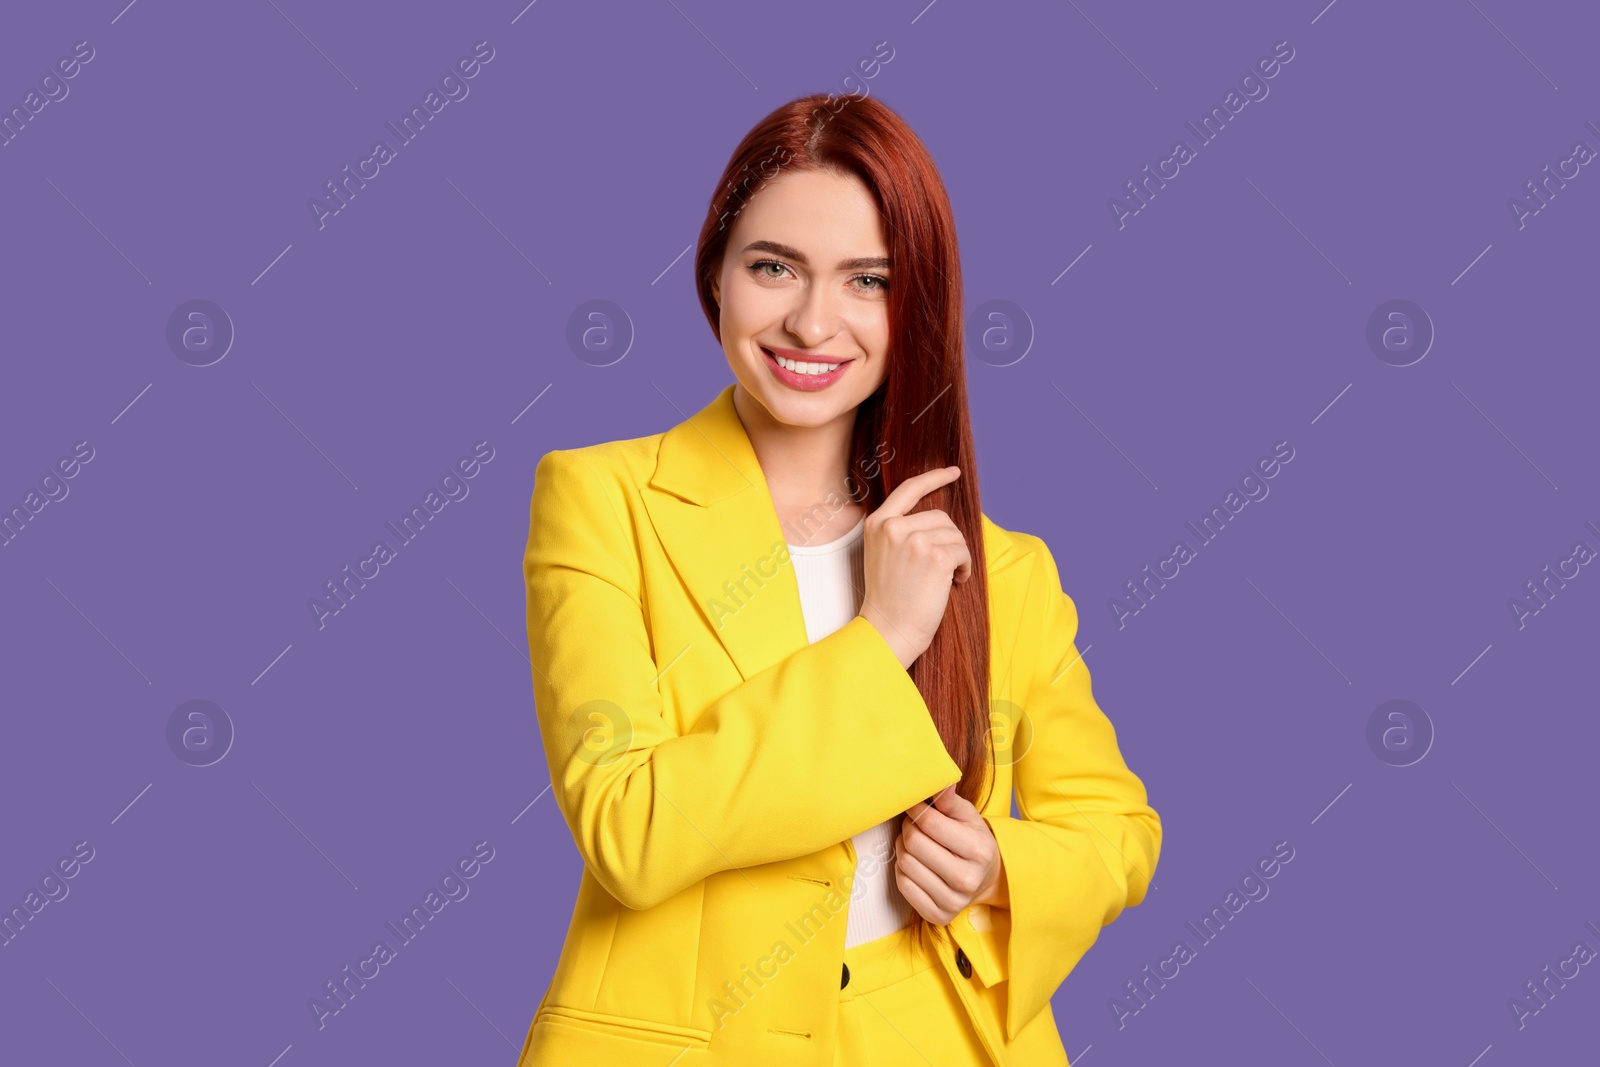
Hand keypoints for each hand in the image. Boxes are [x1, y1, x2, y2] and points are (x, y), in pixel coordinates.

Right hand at [856, 465, 972, 669]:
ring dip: (957, 556)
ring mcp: (914, 540)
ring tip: (945, 578)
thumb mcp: (883, 553)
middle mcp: (893, 527)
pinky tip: (954, 582)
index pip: (909, 489)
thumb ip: (901, 529)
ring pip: (954, 534)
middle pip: (941, 517)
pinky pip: (963, 551)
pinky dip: (965, 567)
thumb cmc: (891, 597)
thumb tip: (938, 516)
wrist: (889, 629)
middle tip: (942, 566)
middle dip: (949, 540)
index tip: (952, 472)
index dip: (934, 478)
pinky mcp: (935, 556)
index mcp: (877, 523)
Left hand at [895, 785, 1004, 925]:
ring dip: (903, 848)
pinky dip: (903, 870)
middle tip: (913, 824)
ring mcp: (953, 901)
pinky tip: (915, 863)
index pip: (930, 823)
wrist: (985, 879)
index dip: (916, 810)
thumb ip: (950, 800)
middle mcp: (967, 880)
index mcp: (979, 850)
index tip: (913, 805)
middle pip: (914, 844)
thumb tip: (940, 784)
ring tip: (914, 843)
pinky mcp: (938, 915)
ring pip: (905, 864)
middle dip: (908, 828)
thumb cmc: (973, 842)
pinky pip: (904, 885)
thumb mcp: (968, 817)